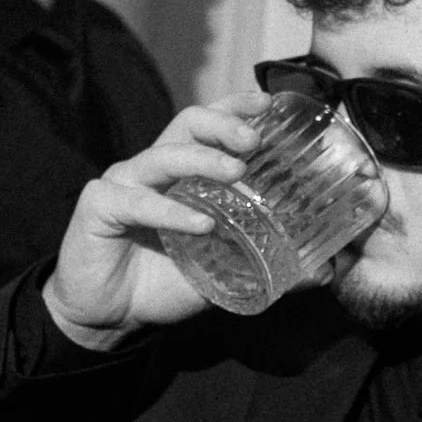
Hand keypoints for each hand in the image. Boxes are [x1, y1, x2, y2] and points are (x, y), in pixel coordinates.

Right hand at [40, 104, 262, 349]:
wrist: (112, 317)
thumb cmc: (164, 283)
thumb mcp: (223, 273)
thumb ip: (266, 266)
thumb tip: (322, 273)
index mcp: (182, 174)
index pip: (208, 127)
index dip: (234, 108)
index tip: (266, 104)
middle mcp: (154, 170)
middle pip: (186, 125)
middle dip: (222, 124)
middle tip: (254, 140)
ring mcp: (124, 184)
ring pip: (164, 157)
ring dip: (203, 160)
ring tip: (237, 172)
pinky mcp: (100, 207)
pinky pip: (137, 202)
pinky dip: (172, 212)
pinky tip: (201, 224)